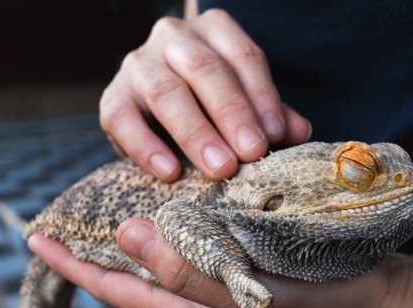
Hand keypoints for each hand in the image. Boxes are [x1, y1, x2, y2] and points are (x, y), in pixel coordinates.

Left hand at [27, 219, 412, 307]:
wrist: (374, 301)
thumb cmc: (319, 302)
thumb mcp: (250, 292)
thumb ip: (189, 270)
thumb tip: (129, 236)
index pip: (118, 289)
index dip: (75, 265)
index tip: (38, 237)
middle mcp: (199, 304)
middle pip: (134, 275)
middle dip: (99, 248)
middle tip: (71, 213)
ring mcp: (220, 287)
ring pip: (164, 257)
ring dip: (137, 230)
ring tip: (112, 199)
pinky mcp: (241, 267)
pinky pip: (195, 244)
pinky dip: (179, 220)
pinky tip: (178, 196)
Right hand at [100, 9, 311, 180]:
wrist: (162, 110)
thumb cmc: (215, 105)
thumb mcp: (248, 102)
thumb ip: (272, 115)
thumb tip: (299, 131)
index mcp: (214, 30)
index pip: (243, 57)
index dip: (262, 96)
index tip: (277, 135)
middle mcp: (174, 37)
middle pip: (205, 70)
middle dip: (232, 114)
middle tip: (251, 154)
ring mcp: (139, 63)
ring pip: (166, 92)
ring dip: (196, 133)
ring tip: (220, 168)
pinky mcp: (113, 96)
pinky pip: (124, 119)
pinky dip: (146, 148)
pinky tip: (170, 172)